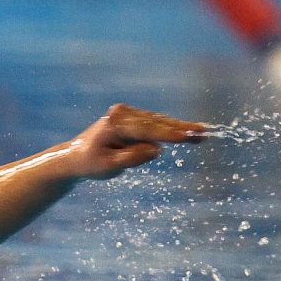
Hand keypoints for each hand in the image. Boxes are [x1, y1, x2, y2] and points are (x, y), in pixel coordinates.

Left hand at [68, 104, 204, 179]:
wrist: (76, 157)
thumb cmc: (91, 164)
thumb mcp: (109, 167)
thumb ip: (132, 158)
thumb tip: (156, 150)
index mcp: (114, 123)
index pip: (146, 129)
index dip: (168, 134)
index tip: (186, 136)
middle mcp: (122, 113)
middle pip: (156, 122)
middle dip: (180, 128)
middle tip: (204, 133)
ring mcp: (128, 114)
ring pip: (158, 121)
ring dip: (179, 127)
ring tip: (202, 133)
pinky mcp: (133, 118)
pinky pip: (154, 124)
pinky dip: (170, 128)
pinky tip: (188, 131)